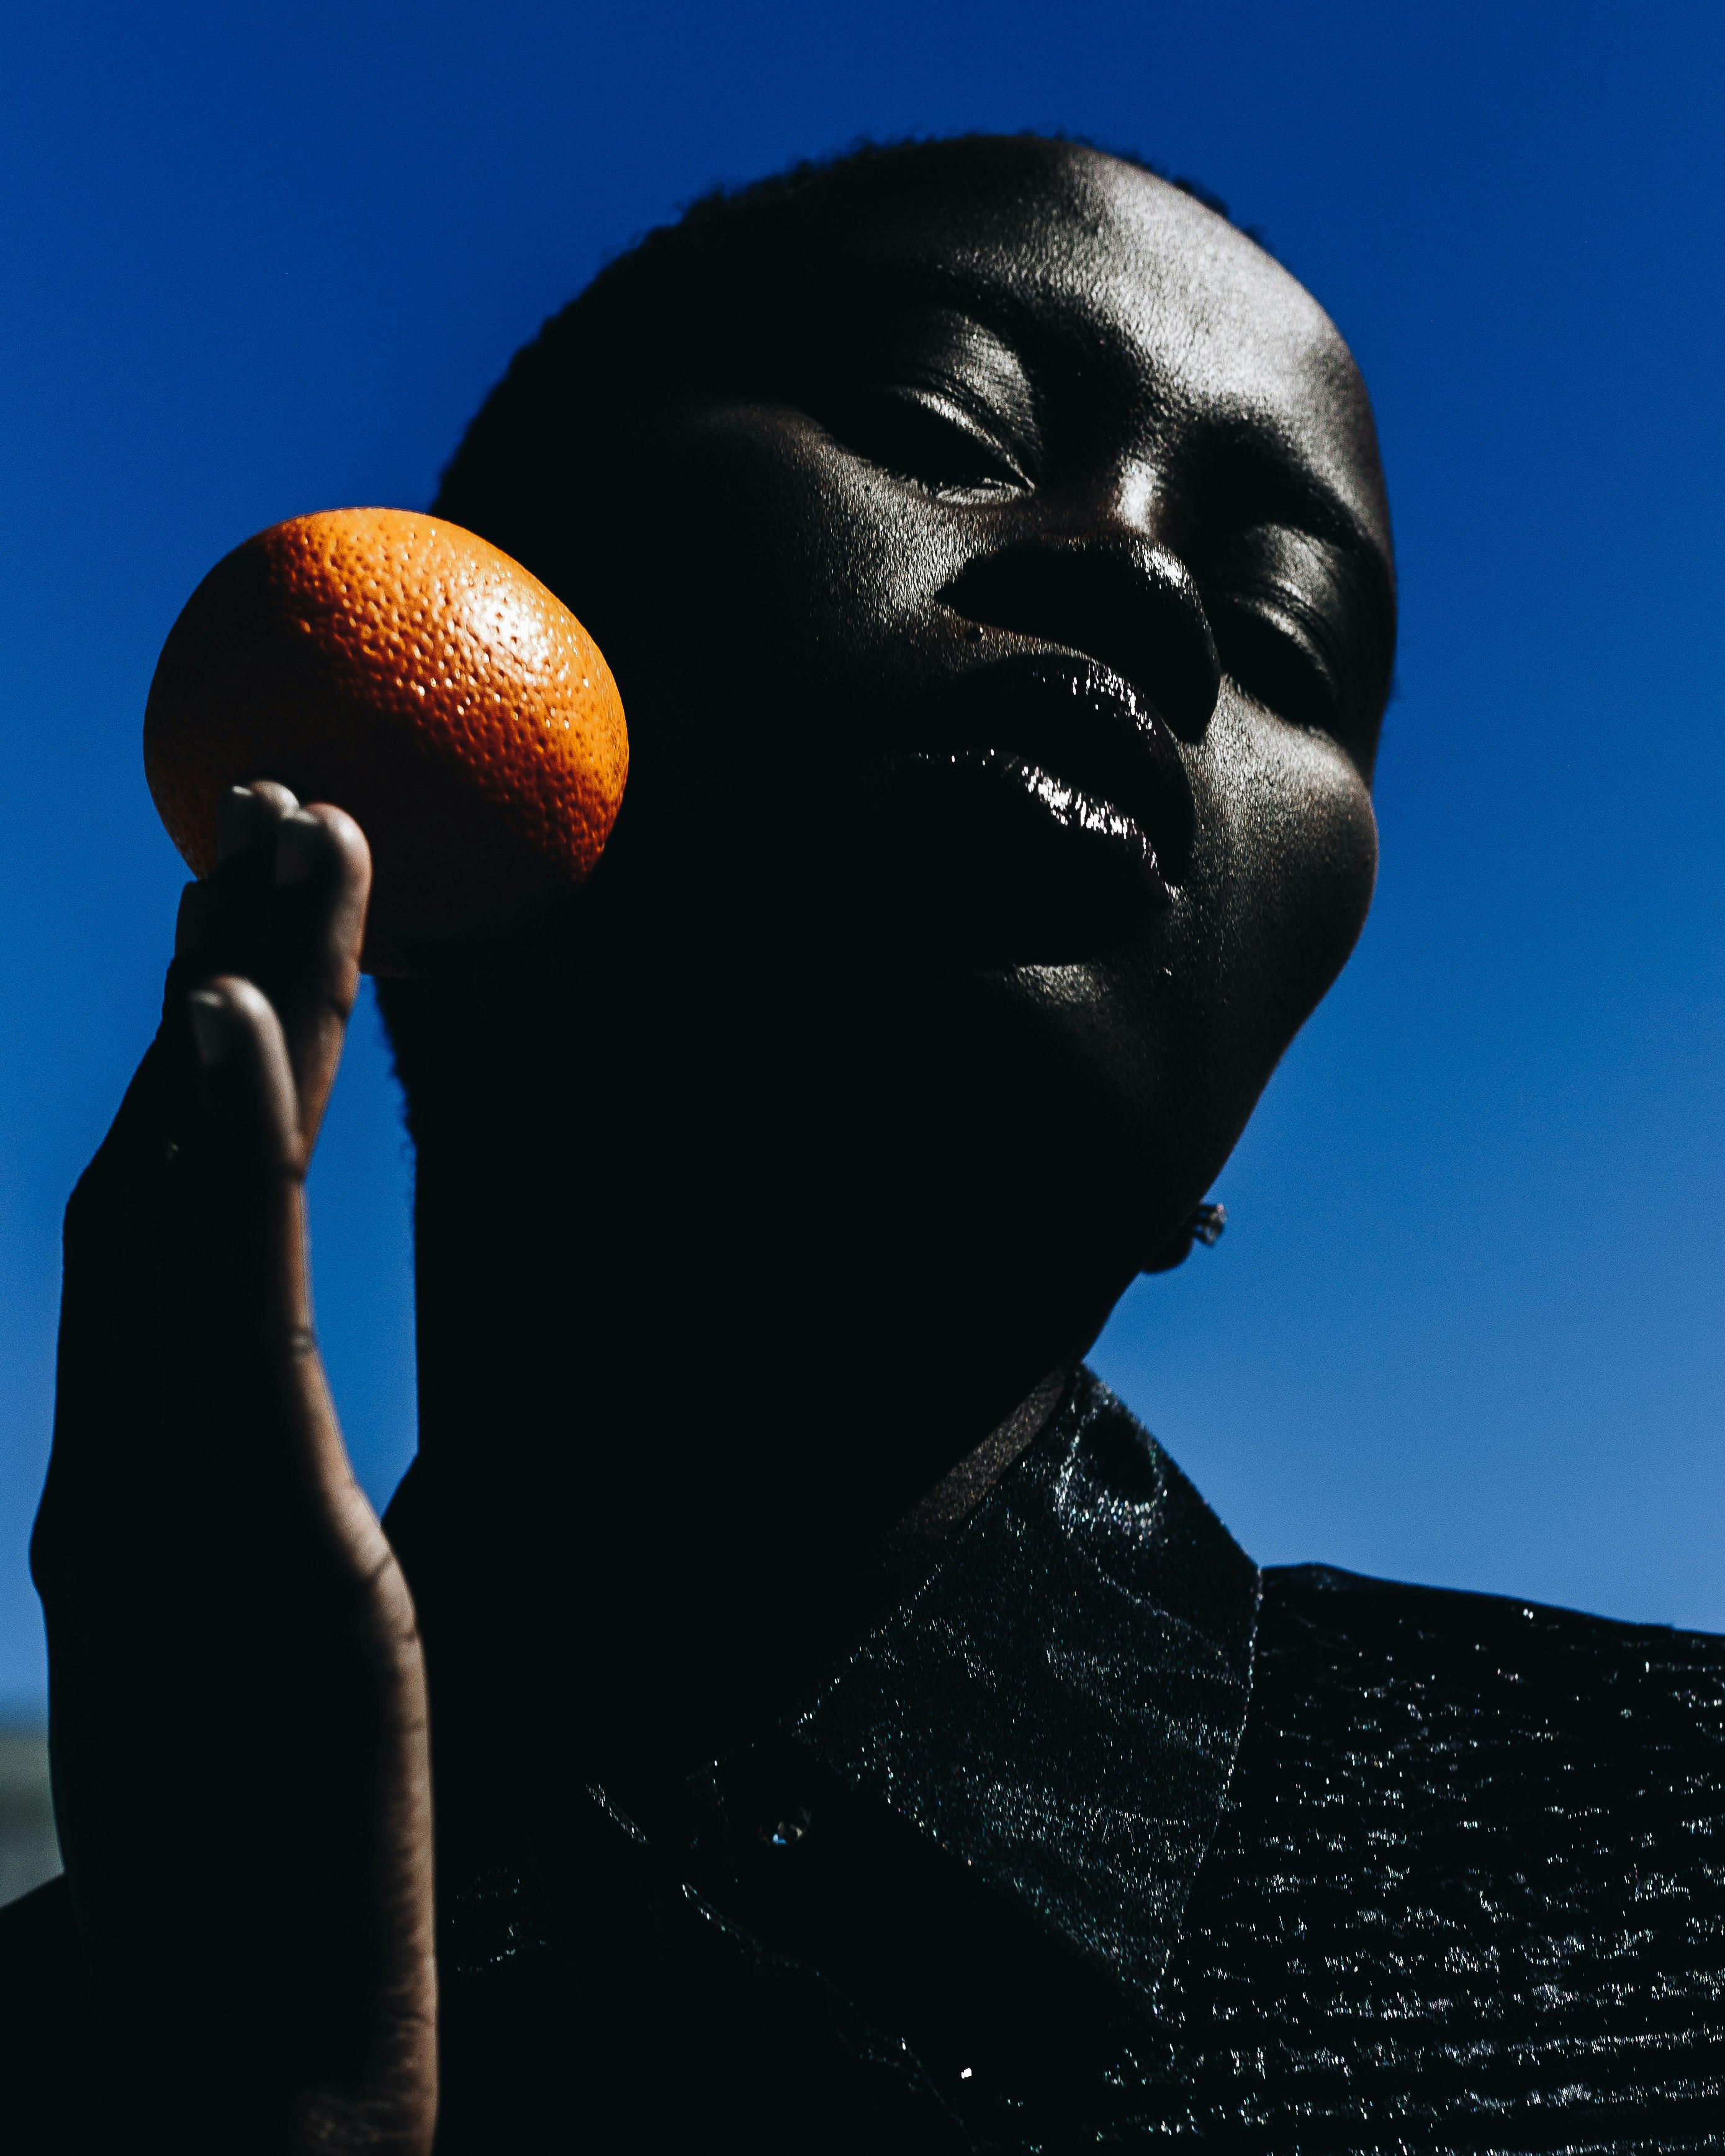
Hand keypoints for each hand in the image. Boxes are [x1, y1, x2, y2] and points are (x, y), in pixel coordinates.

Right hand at [32, 784, 436, 2151]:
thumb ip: (242, 1492)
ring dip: (234, 1006)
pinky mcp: (234, 1548)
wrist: (247, 2077)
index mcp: (147, 1469)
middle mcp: (132, 1453)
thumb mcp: (280, 1639)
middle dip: (229, 969)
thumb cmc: (271, 1866)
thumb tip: (240, 1392)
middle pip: (174, 1165)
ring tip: (291, 832)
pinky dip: (215, 1162)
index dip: (217, 1042)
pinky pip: (215, 1324)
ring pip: (181, 1207)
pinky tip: (232, 1019)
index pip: (184, 1211)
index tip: (266, 900)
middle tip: (292, 790)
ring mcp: (162, 1492)